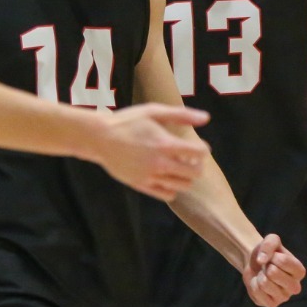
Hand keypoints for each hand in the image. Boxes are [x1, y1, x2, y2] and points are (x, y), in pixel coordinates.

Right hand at [88, 103, 212, 200]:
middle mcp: (160, 163)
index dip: (202, 150)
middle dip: (196, 165)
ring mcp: (150, 177)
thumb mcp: (154, 112)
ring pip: (183, 186)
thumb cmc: (128, 121)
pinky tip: (165, 176)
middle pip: (195, 174)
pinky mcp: (141, 185)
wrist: (100, 138)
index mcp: (165, 144)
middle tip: (187, 158)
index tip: (195, 147)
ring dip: (185, 177)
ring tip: (176, 166)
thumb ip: (182, 114)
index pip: (199, 154)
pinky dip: (172, 188)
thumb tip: (206, 118)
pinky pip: (167, 194)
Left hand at [241, 233, 305, 306]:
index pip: (283, 261)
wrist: (256, 264)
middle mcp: (295, 287)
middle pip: (273, 273)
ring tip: (264, 275)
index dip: (272, 256)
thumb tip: (261, 261)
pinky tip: (259, 284)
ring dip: (260, 275)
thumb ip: (269, 244)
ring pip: (264, 283)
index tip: (272, 257)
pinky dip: (254, 285)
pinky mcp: (272, 304)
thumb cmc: (268, 252)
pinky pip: (257, 293)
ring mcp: (284, 297)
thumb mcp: (271, 240)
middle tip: (268, 267)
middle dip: (266, 266)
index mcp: (300, 271)